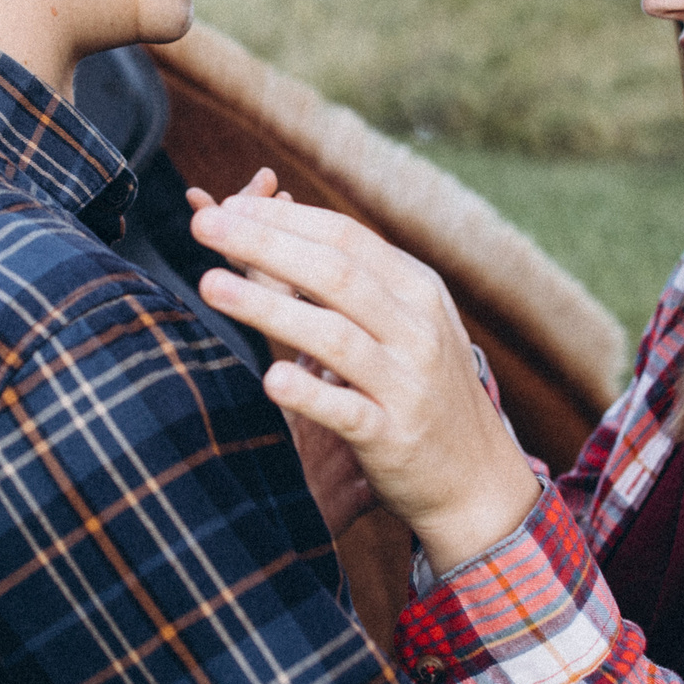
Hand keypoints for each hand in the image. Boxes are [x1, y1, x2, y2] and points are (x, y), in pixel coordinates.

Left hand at [188, 190, 539, 572]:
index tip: (228, 206)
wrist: (477, 478)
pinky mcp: (395, 436)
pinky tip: (269, 380)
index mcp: (417, 290)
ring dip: (269, 307)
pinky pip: (348, 410)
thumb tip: (269, 236)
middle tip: (205, 226)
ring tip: (212, 285)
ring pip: (335, 336)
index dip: (283, 219)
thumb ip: (346, 288)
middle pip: (334, 274)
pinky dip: (309, 392)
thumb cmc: (422, 389)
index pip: (345, 237)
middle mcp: (416, 330)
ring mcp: (407, 384)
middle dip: (265, 244)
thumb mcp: (401, 327)